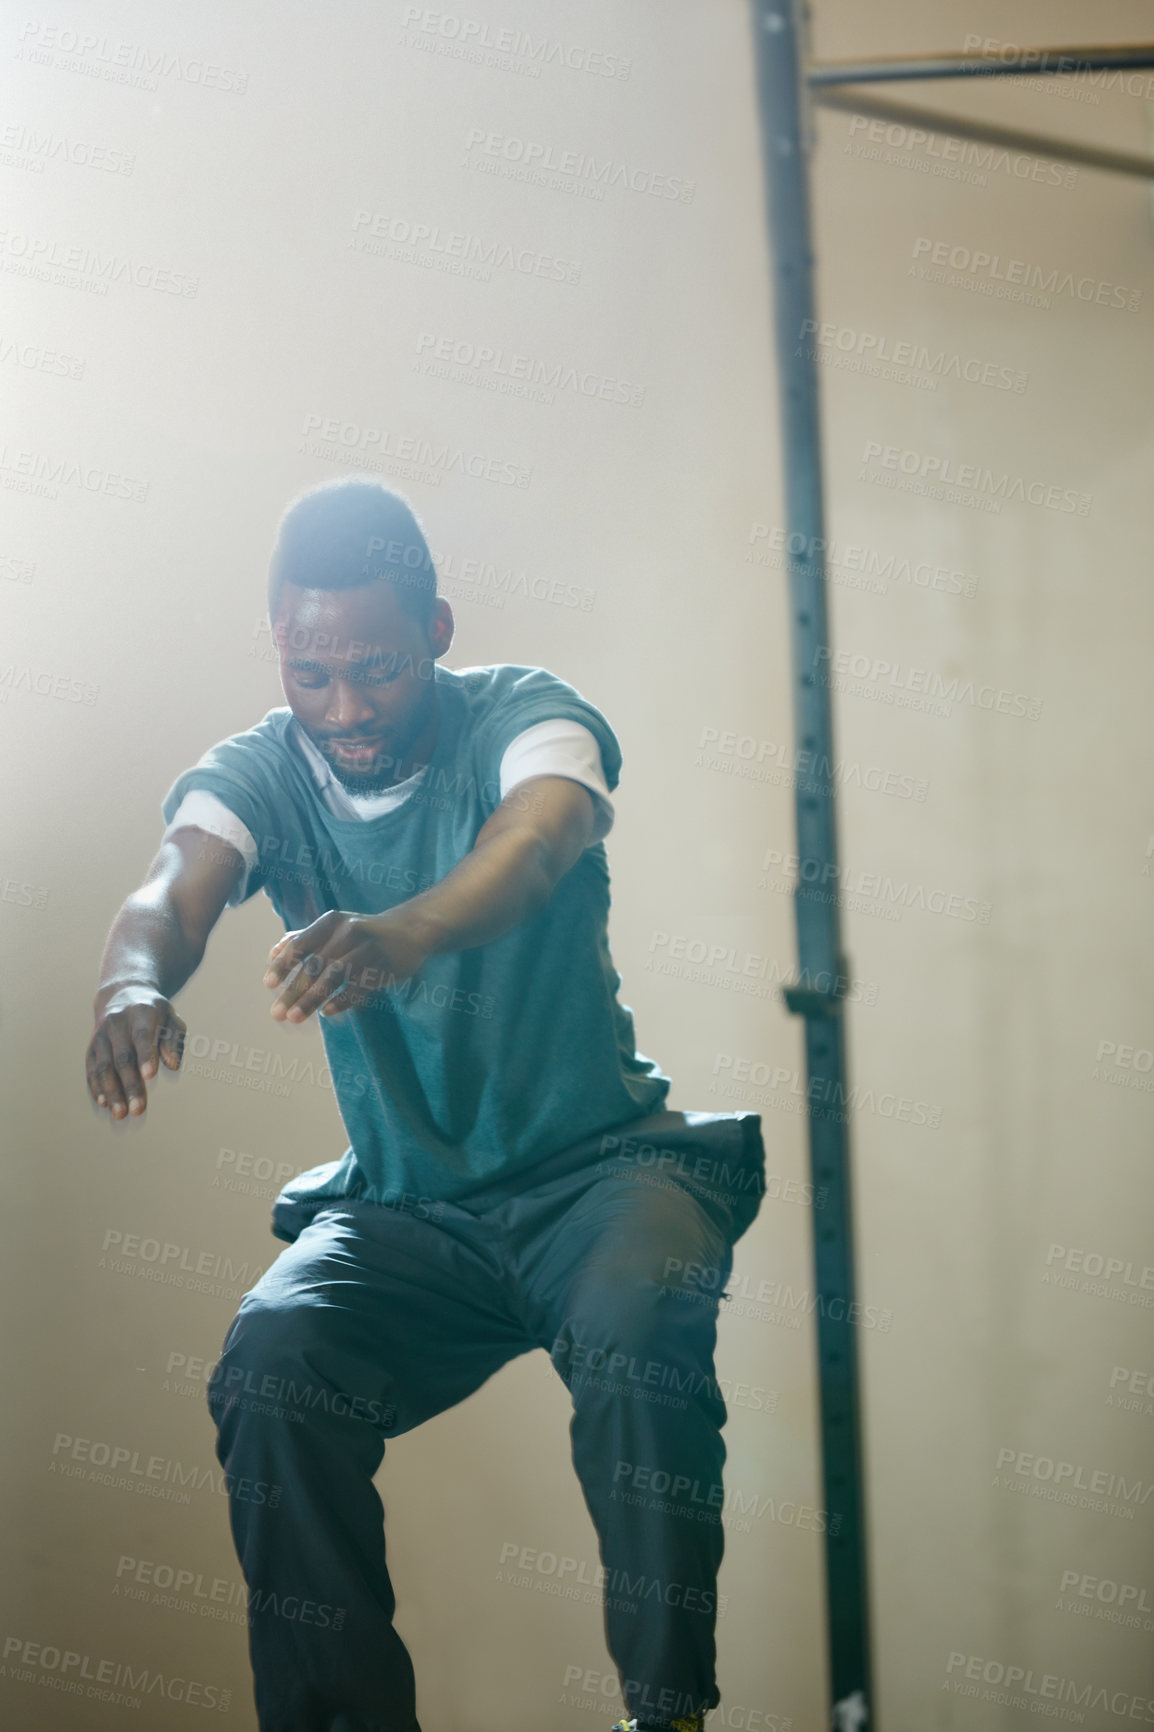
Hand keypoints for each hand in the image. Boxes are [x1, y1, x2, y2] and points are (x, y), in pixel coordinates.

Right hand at [87, 986, 186, 1120]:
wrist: (122, 993)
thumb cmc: (155, 1013)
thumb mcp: (171, 1018)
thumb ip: (174, 1040)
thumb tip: (173, 1064)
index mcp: (141, 1013)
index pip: (142, 1035)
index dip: (146, 1055)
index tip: (150, 1076)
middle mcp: (117, 1023)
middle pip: (122, 1057)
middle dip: (130, 1085)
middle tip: (138, 1109)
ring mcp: (101, 1035)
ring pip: (104, 1066)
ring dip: (111, 1092)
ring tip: (120, 1114)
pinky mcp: (92, 1046)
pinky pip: (91, 1068)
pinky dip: (96, 1086)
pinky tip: (103, 1103)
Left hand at [263, 910, 431, 1022]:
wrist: (410, 930)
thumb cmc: (363, 932)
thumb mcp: (334, 928)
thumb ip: (304, 938)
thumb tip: (273, 954)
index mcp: (331, 922)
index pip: (301, 944)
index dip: (283, 965)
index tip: (268, 985)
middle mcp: (348, 932)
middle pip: (315, 965)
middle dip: (293, 991)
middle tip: (277, 1014)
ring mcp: (368, 949)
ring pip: (334, 976)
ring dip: (312, 999)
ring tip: (295, 1018)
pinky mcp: (385, 967)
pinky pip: (360, 987)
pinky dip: (342, 1000)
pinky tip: (327, 1013)